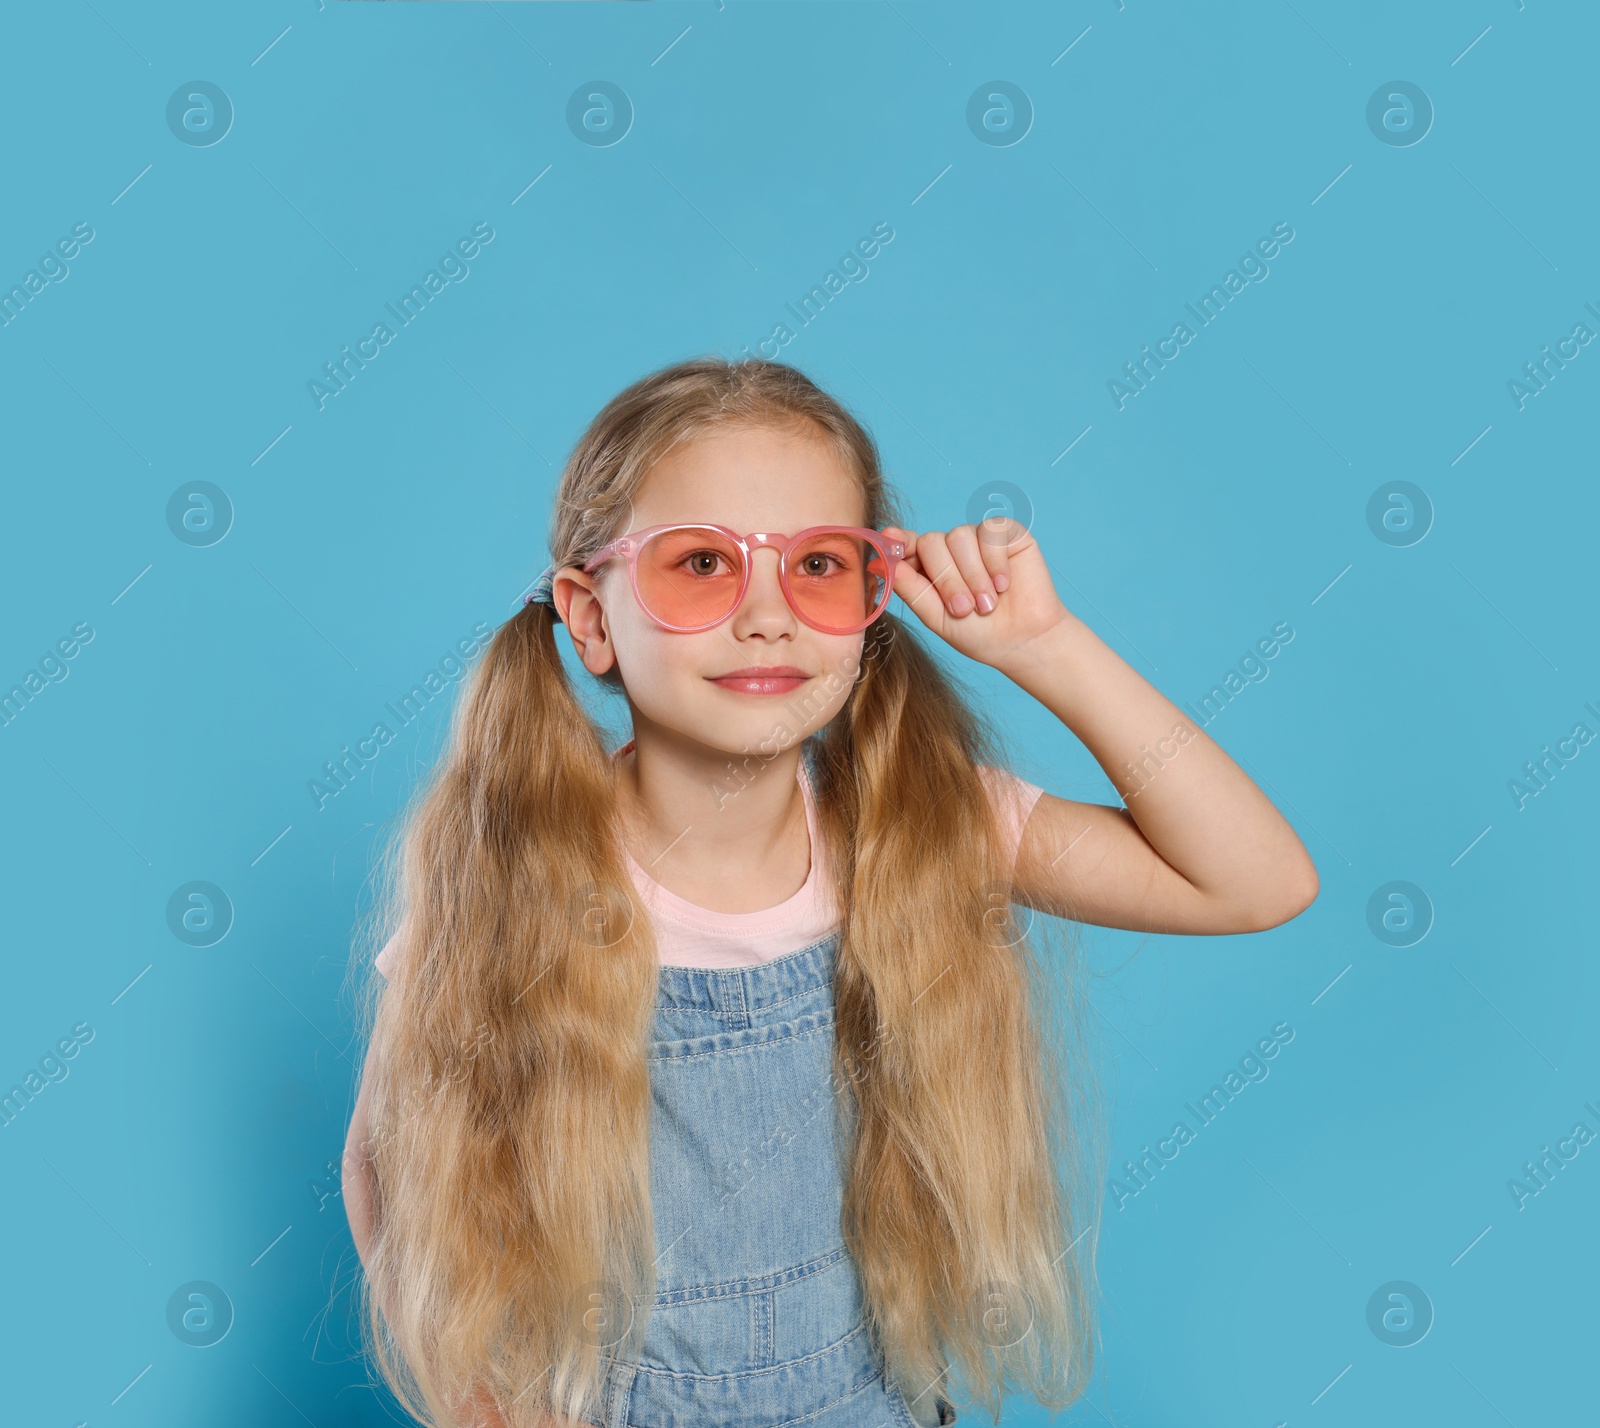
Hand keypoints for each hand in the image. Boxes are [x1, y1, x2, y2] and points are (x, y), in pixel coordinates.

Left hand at [883, 518, 1070, 669]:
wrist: (1024, 641)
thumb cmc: (980, 633)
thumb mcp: (936, 617)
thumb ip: (910, 588)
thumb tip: (879, 561)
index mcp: (928, 567)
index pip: (906, 544)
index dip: (898, 542)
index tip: (891, 540)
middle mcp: (950, 548)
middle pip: (932, 542)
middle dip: (946, 579)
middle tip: (964, 609)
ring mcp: (977, 539)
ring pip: (960, 536)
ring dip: (972, 575)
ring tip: (988, 604)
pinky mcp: (1006, 533)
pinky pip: (990, 532)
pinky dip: (995, 561)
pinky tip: (1004, 584)